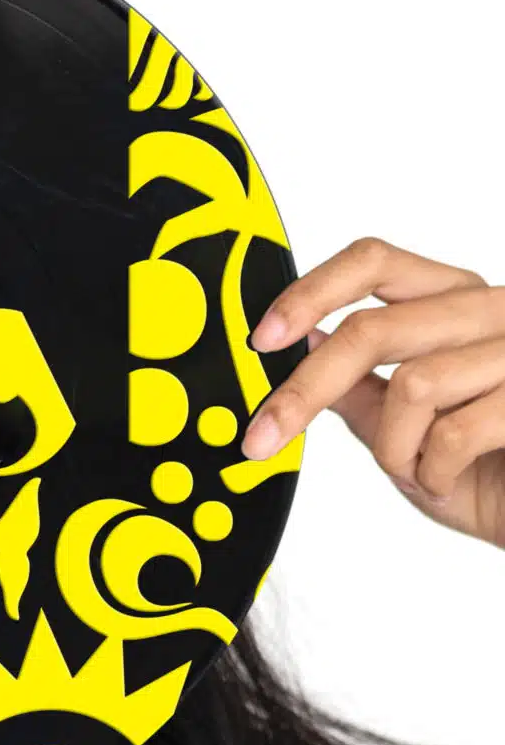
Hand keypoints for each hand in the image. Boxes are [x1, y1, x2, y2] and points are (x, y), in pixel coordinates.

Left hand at [241, 237, 504, 548]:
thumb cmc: (486, 471)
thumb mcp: (403, 426)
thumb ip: (357, 382)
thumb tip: (301, 343)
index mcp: (453, 300)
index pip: (372, 262)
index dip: (309, 294)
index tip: (262, 339)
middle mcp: (492, 309)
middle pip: (369, 329)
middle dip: (305, 392)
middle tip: (262, 438)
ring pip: (412, 384)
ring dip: (393, 448)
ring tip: (414, 472)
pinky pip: (454, 433)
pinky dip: (431, 473)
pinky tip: (445, 482)